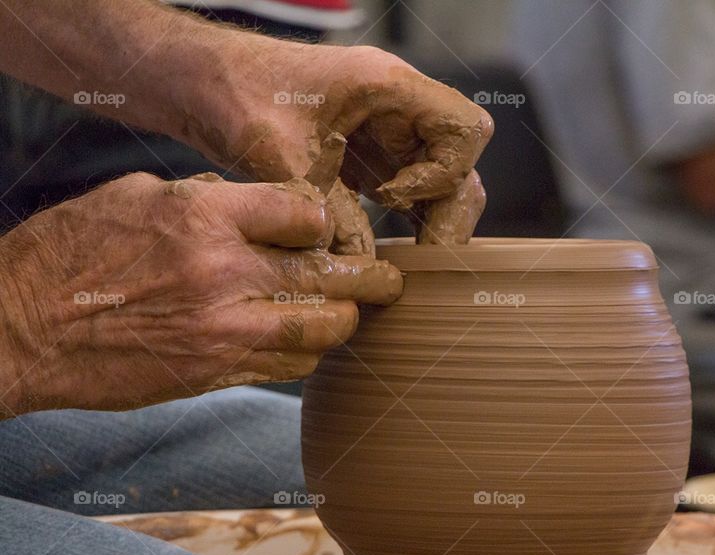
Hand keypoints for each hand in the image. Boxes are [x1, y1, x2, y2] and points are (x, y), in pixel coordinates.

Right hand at [0, 172, 401, 414]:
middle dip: (370, 277)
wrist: (21, 327)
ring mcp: (221, 329)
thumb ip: (210, 200)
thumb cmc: (73, 253)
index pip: (307, 214)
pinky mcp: (213, 372)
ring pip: (321, 329)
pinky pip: (287, 366)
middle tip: (390, 280)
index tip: (329, 229)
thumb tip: (263, 208)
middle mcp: (222, 273)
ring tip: (355, 313)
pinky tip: (309, 342)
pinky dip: (308, 354)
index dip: (327, 221)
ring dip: (345, 321)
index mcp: (204, 217)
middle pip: (330, 274)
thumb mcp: (139, 196)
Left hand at [183, 43, 492, 246]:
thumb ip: (326, 209)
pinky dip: (408, 219)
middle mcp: (399, 106)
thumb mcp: (280, 157)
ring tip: (408, 262)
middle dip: (448, 211)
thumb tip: (362, 266)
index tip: (389, 197)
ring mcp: (389, 129)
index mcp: (387, 86)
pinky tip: (387, 248)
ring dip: (431, 219)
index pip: (464, 128)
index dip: (442, 173)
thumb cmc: (234, 95)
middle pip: (462, 160)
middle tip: (424, 259)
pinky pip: (412, 186)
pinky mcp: (373, 151)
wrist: (202, 81)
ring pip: (442, 178)